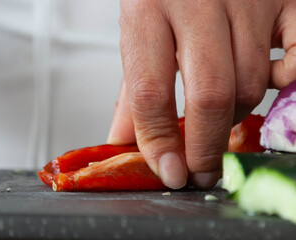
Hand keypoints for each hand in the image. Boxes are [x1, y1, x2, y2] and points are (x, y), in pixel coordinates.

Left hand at [108, 0, 295, 188]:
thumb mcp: (137, 35)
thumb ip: (131, 91)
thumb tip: (121, 142)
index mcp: (147, 9)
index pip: (149, 90)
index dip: (159, 141)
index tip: (169, 171)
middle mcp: (197, 2)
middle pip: (209, 94)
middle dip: (206, 146)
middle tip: (201, 171)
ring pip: (250, 83)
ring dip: (234, 116)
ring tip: (218, 117)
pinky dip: (285, 82)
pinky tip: (266, 86)